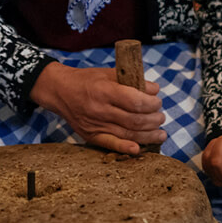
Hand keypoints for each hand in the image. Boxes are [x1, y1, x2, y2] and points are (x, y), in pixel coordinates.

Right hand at [30, 62, 165, 153]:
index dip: (151, 104)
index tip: (157, 102)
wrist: (60, 91)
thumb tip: (155, 90)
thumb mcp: (108, 73)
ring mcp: (95, 125)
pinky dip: (125, 148)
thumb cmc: (87, 80)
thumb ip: (131, 80)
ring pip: (127, 134)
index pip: (135, 101)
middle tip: (161, 117)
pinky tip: (139, 149)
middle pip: (134, 120)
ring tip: (161, 133)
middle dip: (153, 120)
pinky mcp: (91, 136)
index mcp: (104, 91)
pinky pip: (110, 144)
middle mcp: (99, 110)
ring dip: (148, 135)